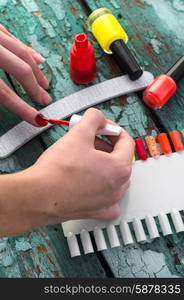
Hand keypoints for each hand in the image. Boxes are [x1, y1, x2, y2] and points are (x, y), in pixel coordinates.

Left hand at [0, 24, 51, 125]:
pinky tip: (37, 59)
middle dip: (35, 88)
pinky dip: (28, 51)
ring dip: (37, 70)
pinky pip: (15, 39)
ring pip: (22, 53)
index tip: (37, 120)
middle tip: (44, 100)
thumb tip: (2, 103)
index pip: (5, 93)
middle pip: (21, 71)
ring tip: (45, 83)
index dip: (23, 109)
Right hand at [0, 109, 134, 236]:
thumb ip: (94, 119)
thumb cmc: (58, 171)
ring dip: (102, 164)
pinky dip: (101, 187)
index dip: (113, 129)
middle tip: (89, 139)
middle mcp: (118, 187)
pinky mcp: (96, 211)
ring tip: (83, 157)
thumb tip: (99, 118)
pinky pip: (107, 198)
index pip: (126, 142)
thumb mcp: (78, 134)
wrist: (39, 196)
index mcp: (119, 168)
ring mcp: (108, 202)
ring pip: (113, 177)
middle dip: (105, 145)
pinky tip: (89, 181)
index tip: (101, 127)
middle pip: (119, 159)